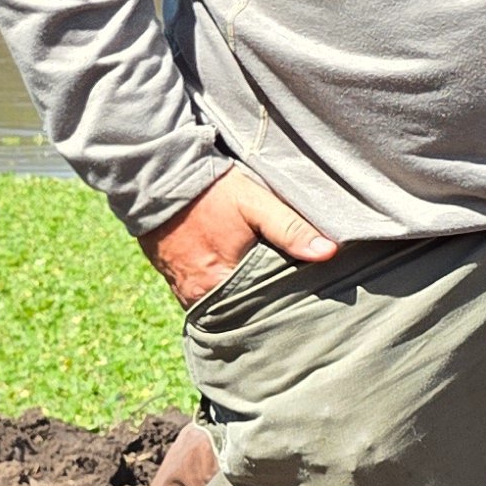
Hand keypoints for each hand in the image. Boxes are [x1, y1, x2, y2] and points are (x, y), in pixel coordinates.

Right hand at [147, 164, 340, 309]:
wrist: (156, 175)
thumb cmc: (210, 190)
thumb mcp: (256, 204)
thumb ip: (291, 228)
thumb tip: (328, 253)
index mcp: (218, 283)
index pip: (259, 309)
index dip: (282, 303)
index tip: (304, 300)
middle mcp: (196, 294)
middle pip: (240, 309)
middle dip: (263, 304)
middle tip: (292, 298)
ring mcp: (182, 287)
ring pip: (222, 302)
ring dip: (242, 296)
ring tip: (267, 288)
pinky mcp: (174, 277)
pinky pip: (204, 292)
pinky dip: (223, 287)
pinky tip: (240, 278)